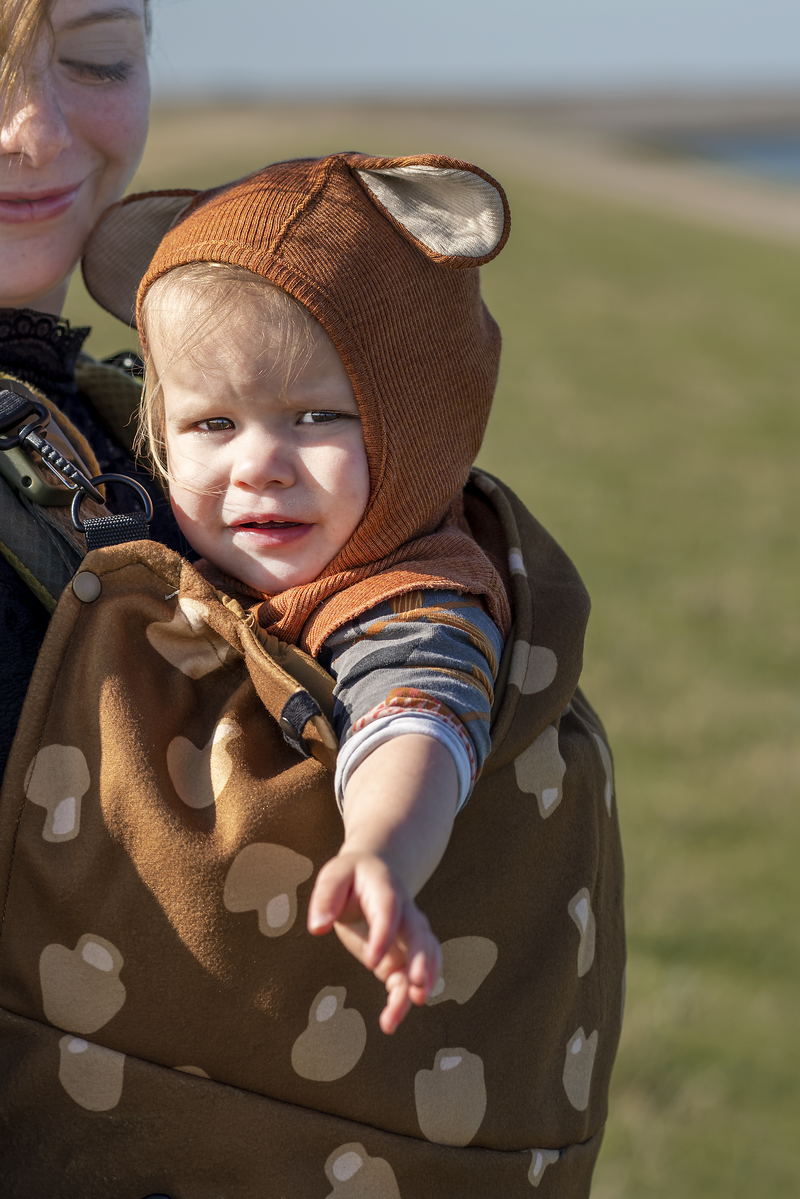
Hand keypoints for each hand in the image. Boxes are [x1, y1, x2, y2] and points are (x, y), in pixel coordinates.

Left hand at [307, 850, 440, 1034]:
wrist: (374, 873)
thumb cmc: (350, 877)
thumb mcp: (333, 877)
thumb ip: (325, 898)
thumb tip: (317, 927)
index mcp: (386, 888)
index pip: (389, 910)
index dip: (384, 935)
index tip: (371, 962)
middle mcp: (405, 912)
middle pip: (419, 934)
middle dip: (420, 959)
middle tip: (416, 984)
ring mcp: (408, 935)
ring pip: (423, 958)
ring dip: (422, 981)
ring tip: (413, 1005)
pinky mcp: (402, 956)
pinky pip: (409, 978)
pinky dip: (404, 998)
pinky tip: (390, 1021)